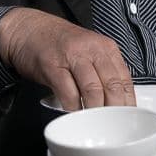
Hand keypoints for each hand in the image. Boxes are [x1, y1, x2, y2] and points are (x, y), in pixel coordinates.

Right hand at [0, 8, 133, 110]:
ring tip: (93, 123)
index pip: (125, 80)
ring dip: (94, 112)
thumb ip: (103, 71)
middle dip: (114, 111)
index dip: (128, 103)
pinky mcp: (53, 66)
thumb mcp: (88, 51)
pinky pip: (68, 93)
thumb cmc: (58, 44)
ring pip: (93, 91)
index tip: (127, 120)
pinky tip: (73, 113)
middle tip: (112, 126)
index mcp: (105, 47)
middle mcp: (91, 49)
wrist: (27, 29)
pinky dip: (73, 108)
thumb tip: (117, 101)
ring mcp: (72, 56)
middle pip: (112, 86)